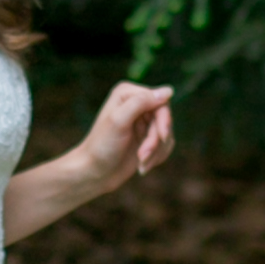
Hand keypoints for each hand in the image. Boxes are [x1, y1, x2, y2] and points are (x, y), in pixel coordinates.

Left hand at [75, 81, 173, 198]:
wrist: (95, 173)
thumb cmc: (102, 146)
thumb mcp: (119, 121)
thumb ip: (141, 102)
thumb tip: (169, 90)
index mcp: (128, 94)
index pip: (161, 101)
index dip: (164, 119)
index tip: (161, 137)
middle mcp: (137, 104)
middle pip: (164, 119)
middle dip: (155, 140)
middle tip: (142, 156)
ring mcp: (143, 122)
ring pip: (166, 134)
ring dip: (155, 152)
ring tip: (141, 163)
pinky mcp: (148, 138)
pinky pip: (165, 145)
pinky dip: (156, 157)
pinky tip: (142, 165)